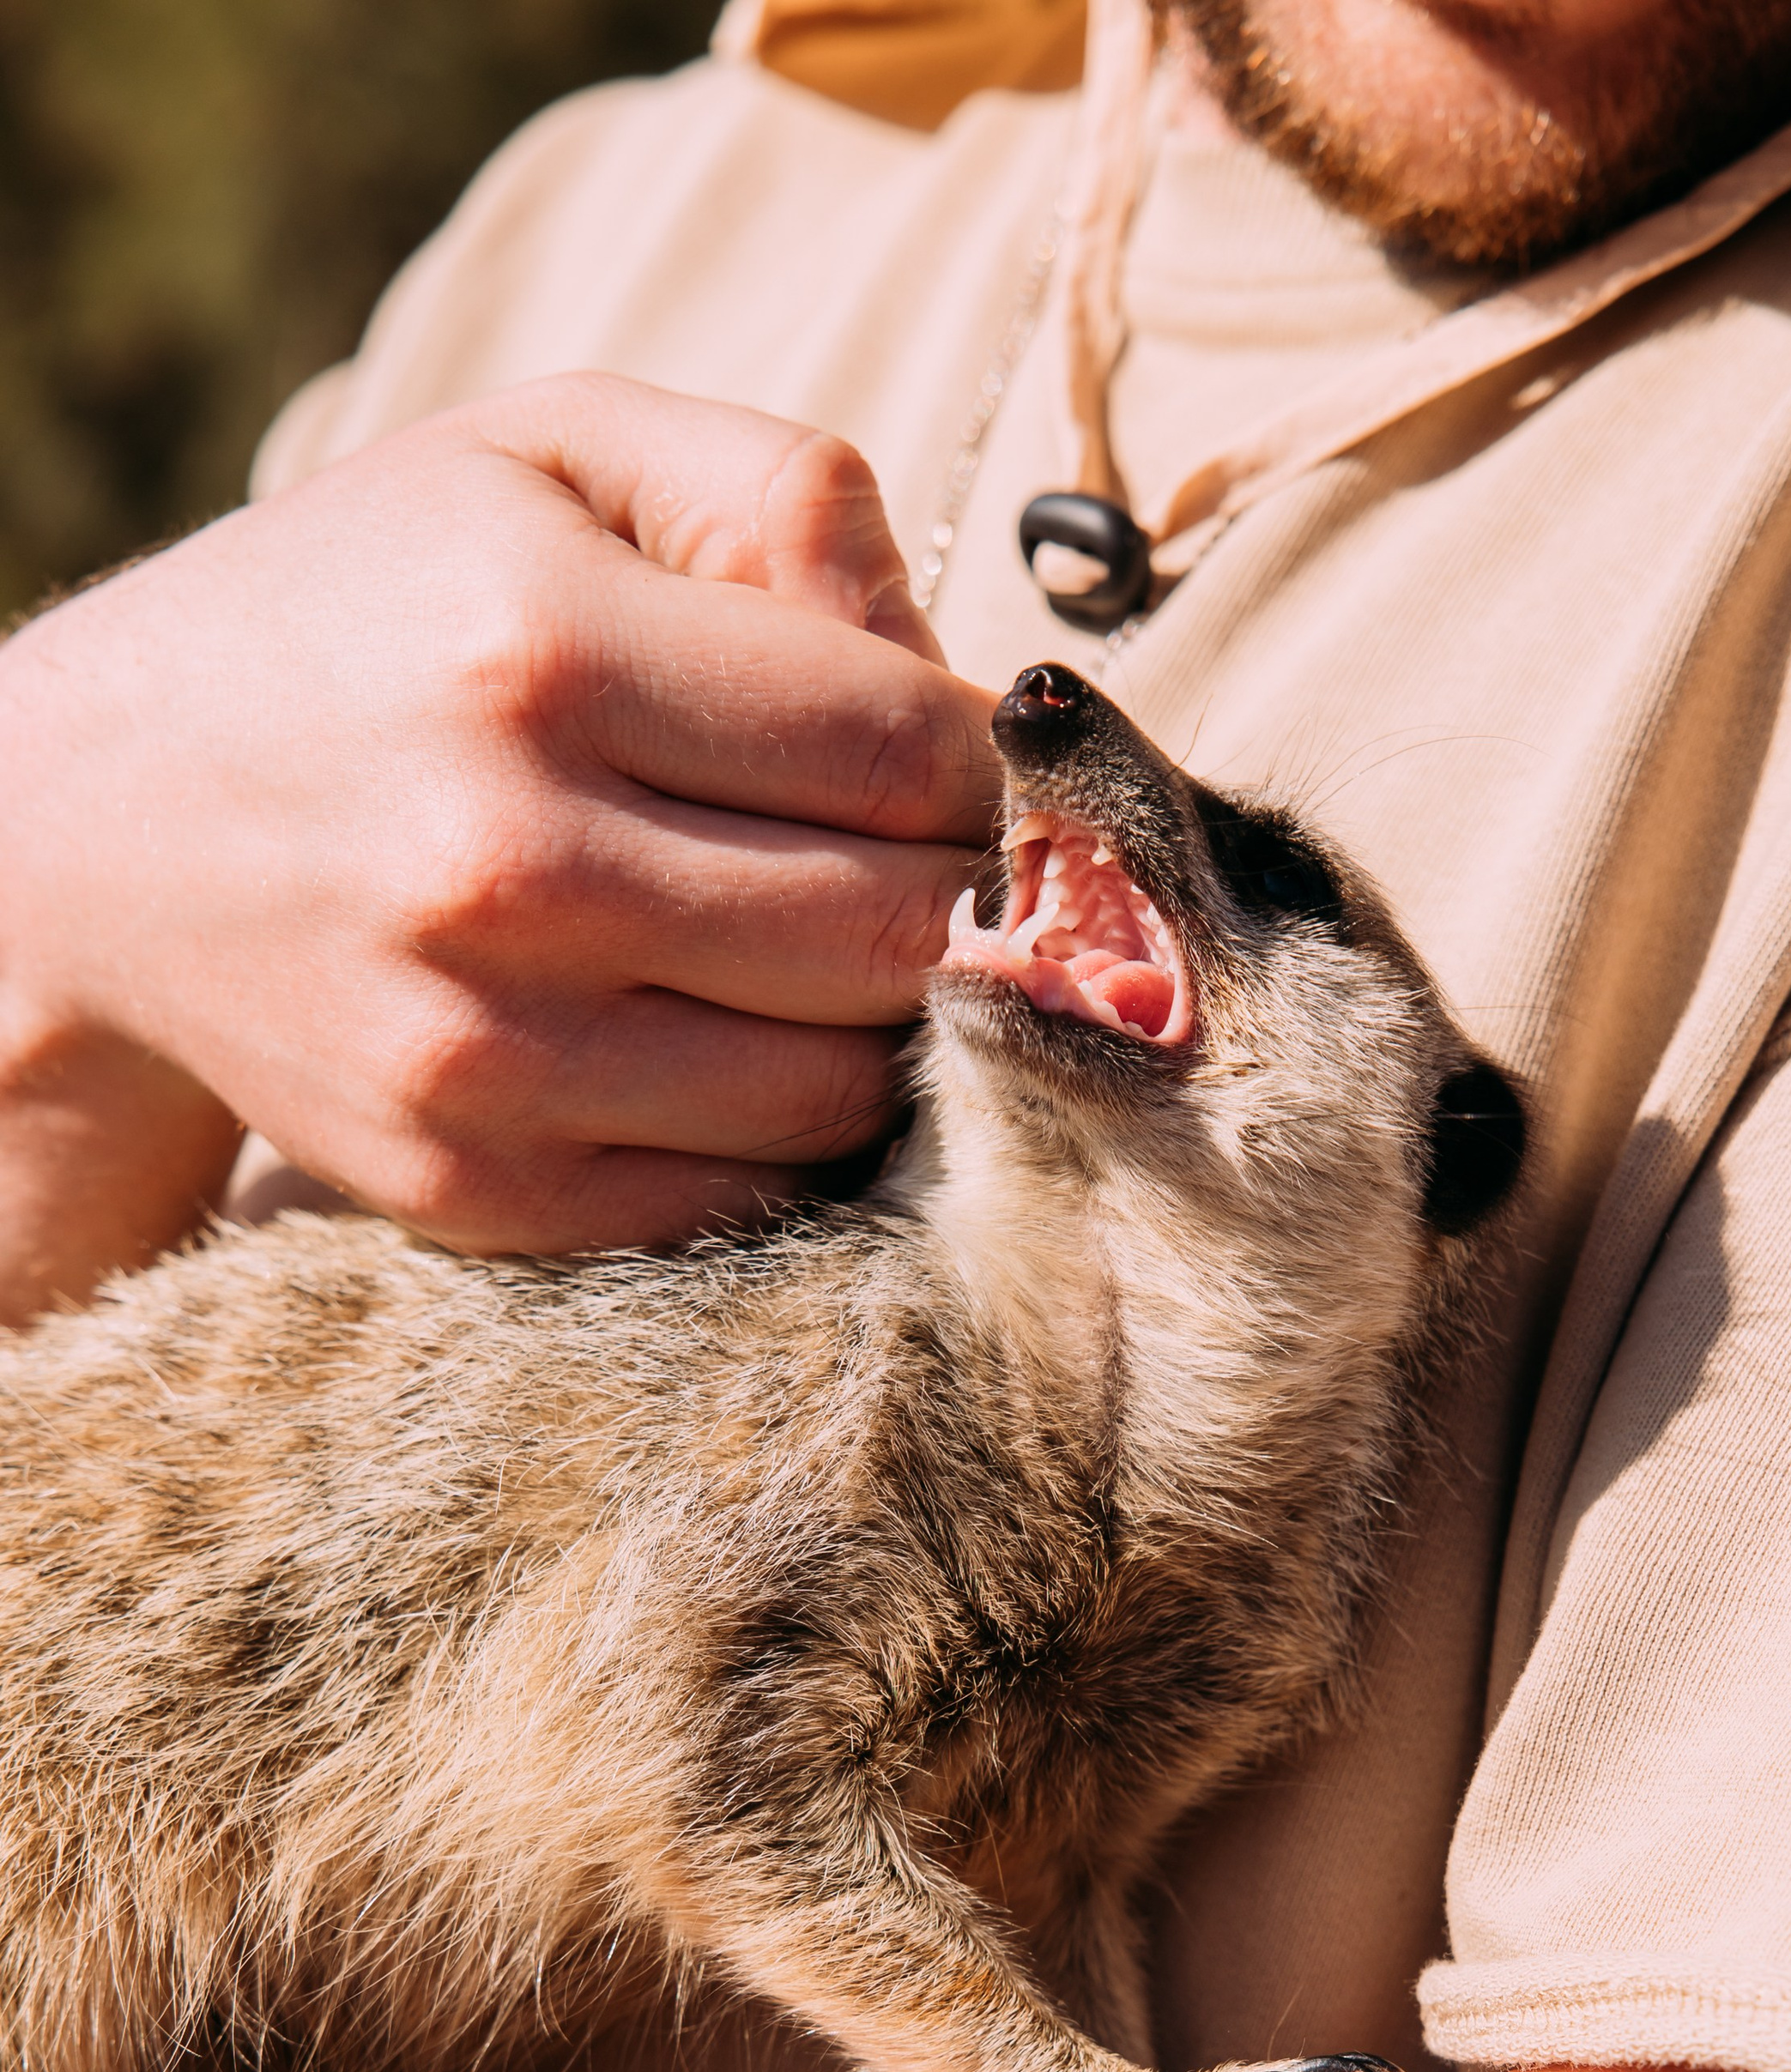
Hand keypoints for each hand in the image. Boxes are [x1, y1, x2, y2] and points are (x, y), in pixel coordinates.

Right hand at [0, 374, 1000, 1315]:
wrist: (100, 830)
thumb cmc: (370, 615)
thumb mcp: (546, 461)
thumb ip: (781, 497)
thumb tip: (965, 671)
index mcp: (539, 645)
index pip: (905, 748)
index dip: (987, 769)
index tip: (967, 771)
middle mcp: (510, 860)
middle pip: (898, 931)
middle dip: (957, 904)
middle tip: (925, 871)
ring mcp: (489, 1046)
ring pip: (840, 1084)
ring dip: (885, 1031)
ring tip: (827, 952)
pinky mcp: (477, 1183)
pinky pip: (742, 1190)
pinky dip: (784, 1130)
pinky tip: (739, 1039)